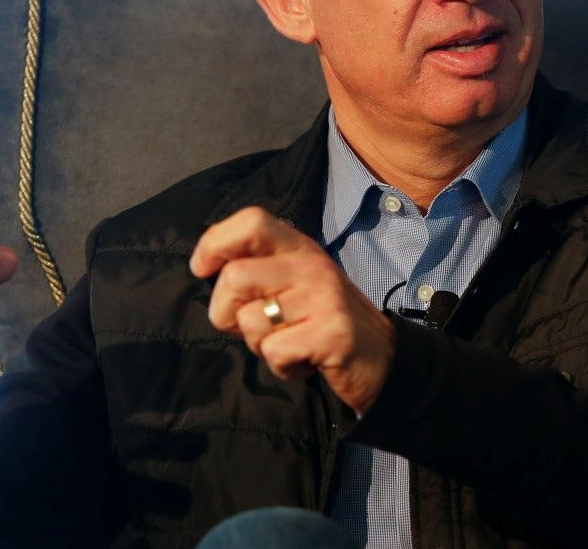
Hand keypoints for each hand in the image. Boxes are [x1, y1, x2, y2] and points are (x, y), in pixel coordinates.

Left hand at [189, 206, 394, 413]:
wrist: (384, 359)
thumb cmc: (323, 321)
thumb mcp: (294, 282)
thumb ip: (258, 268)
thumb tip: (206, 266)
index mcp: (298, 247)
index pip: (251, 221)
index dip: (214, 242)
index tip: (203, 269)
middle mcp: (311, 265)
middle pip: (234, 278)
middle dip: (226, 314)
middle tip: (252, 326)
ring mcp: (323, 298)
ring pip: (250, 321)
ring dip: (259, 344)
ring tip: (289, 342)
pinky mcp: (332, 333)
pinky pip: (274, 352)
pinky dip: (282, 367)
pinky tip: (306, 361)